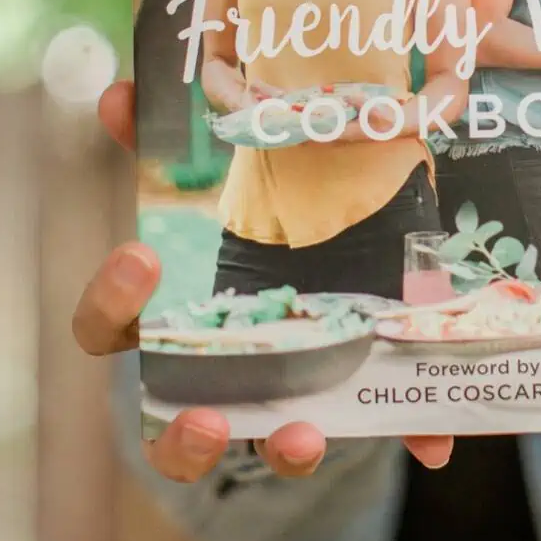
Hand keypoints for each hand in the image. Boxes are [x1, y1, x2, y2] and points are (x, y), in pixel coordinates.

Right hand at [77, 80, 452, 481]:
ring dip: (280, 449)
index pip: (110, 330)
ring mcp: (289, 388)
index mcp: (179, 315)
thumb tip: (120, 92)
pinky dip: (408, 433)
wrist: (344, 240)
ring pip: (263, 447)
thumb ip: (170, 133)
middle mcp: (223, 367)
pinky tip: (431, 437)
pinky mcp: (357, 389)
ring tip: (303, 435)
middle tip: (207, 411)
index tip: (140, 258)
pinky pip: (380, 425)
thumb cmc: (265, 212)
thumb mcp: (228, 165)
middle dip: (183, 434)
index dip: (109, 304)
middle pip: (173, 429)